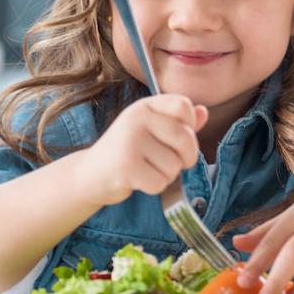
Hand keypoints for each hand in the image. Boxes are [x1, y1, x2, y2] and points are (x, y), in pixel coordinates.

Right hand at [77, 94, 207, 206]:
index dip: (190, 126)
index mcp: (145, 106)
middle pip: (185, 139)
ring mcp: (130, 142)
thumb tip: (203, 112)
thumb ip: (179, 122)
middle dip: (185, 158)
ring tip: (146, 169)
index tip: (177, 138)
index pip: (184, 106)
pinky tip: (139, 180)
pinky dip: (154, 187)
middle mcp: (137, 119)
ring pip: (174, 165)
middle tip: (169, 162)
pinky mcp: (126, 167)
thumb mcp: (152, 130)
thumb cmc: (128, 151)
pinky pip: (161, 182)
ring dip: (166, 175)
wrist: (90, 174)